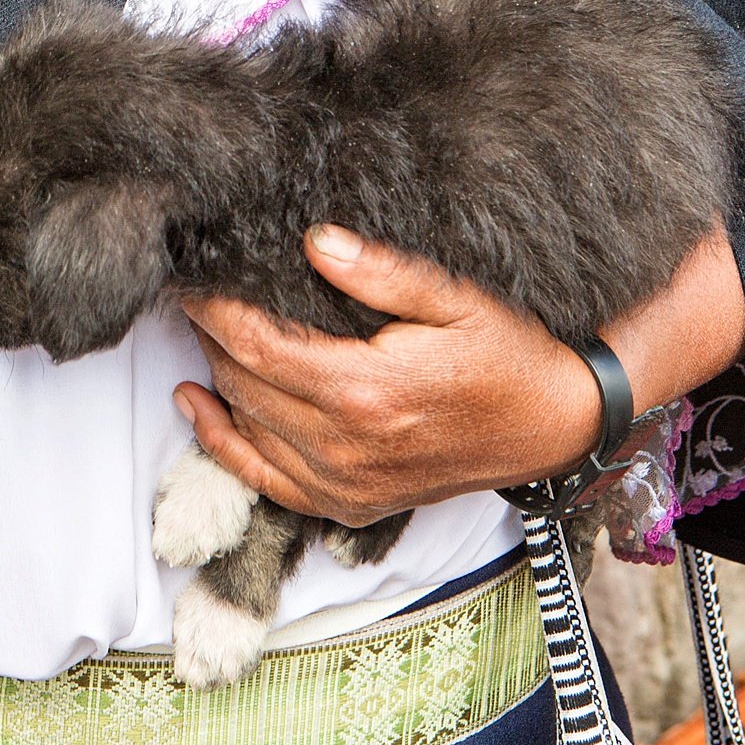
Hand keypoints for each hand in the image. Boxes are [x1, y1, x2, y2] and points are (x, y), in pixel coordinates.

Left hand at [175, 224, 744, 521]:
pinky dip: (225, 445)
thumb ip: (382, 271)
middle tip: (189, 288)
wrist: (555, 424)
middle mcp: (346, 447)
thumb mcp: (455, 297)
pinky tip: (197, 406)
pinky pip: (267, 482)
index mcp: (366, 391)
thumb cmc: (507, 353)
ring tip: (198, 328)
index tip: (190, 273)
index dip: (215, 307)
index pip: (257, 343)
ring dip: (216, 376)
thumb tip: (314, 241)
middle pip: (243, 382)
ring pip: (247, 428)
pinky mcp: (352, 504)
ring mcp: (346, 484)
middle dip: (210, 333)